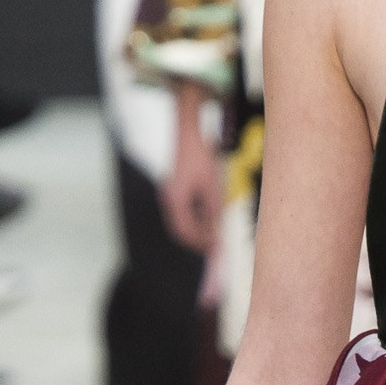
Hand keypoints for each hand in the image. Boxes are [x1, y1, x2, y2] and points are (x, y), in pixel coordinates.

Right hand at [162, 102, 223, 252]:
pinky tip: (209, 221)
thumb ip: (213, 212)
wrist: (189, 135)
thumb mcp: (212, 187)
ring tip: (215, 235)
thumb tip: (216, 232)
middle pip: (181, 230)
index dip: (200, 242)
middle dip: (197, 241)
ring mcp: (170, 196)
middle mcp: (169, 200)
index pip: (186, 231)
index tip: (215, 249)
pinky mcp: (175, 192)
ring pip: (182, 223)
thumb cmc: (200, 157)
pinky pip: (183, 213)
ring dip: (197, 231)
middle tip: (215, 248)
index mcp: (176, 200)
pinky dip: (195, 220)